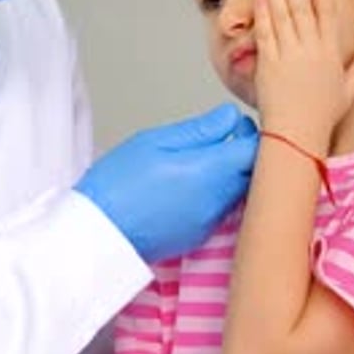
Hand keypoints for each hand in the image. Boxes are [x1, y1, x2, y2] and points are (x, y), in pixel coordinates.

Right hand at [76, 103, 258, 262]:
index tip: (236, 123)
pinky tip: (191, 184)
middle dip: (245, 152)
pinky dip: (217, 193)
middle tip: (222, 137)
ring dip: (232, 173)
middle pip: (253, 173)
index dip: (252, 132)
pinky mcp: (200, 235)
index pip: (255, 151)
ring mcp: (210, 222)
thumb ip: (199, 130)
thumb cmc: (118, 184)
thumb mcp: (155, 141)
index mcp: (208, 173)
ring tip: (201, 159)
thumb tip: (230, 117)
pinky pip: (222, 208)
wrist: (97, 234)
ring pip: (240, 191)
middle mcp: (217, 201)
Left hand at [254, 0, 353, 145]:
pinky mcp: (268, 63)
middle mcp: (310, 50)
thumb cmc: (321, 116)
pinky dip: (262, 12)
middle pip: (302, 7)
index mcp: (330, 53)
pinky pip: (265, 31)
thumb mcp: (348, 90)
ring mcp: (288, 55)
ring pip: (282, 15)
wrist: (296, 134)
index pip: (327, 12)